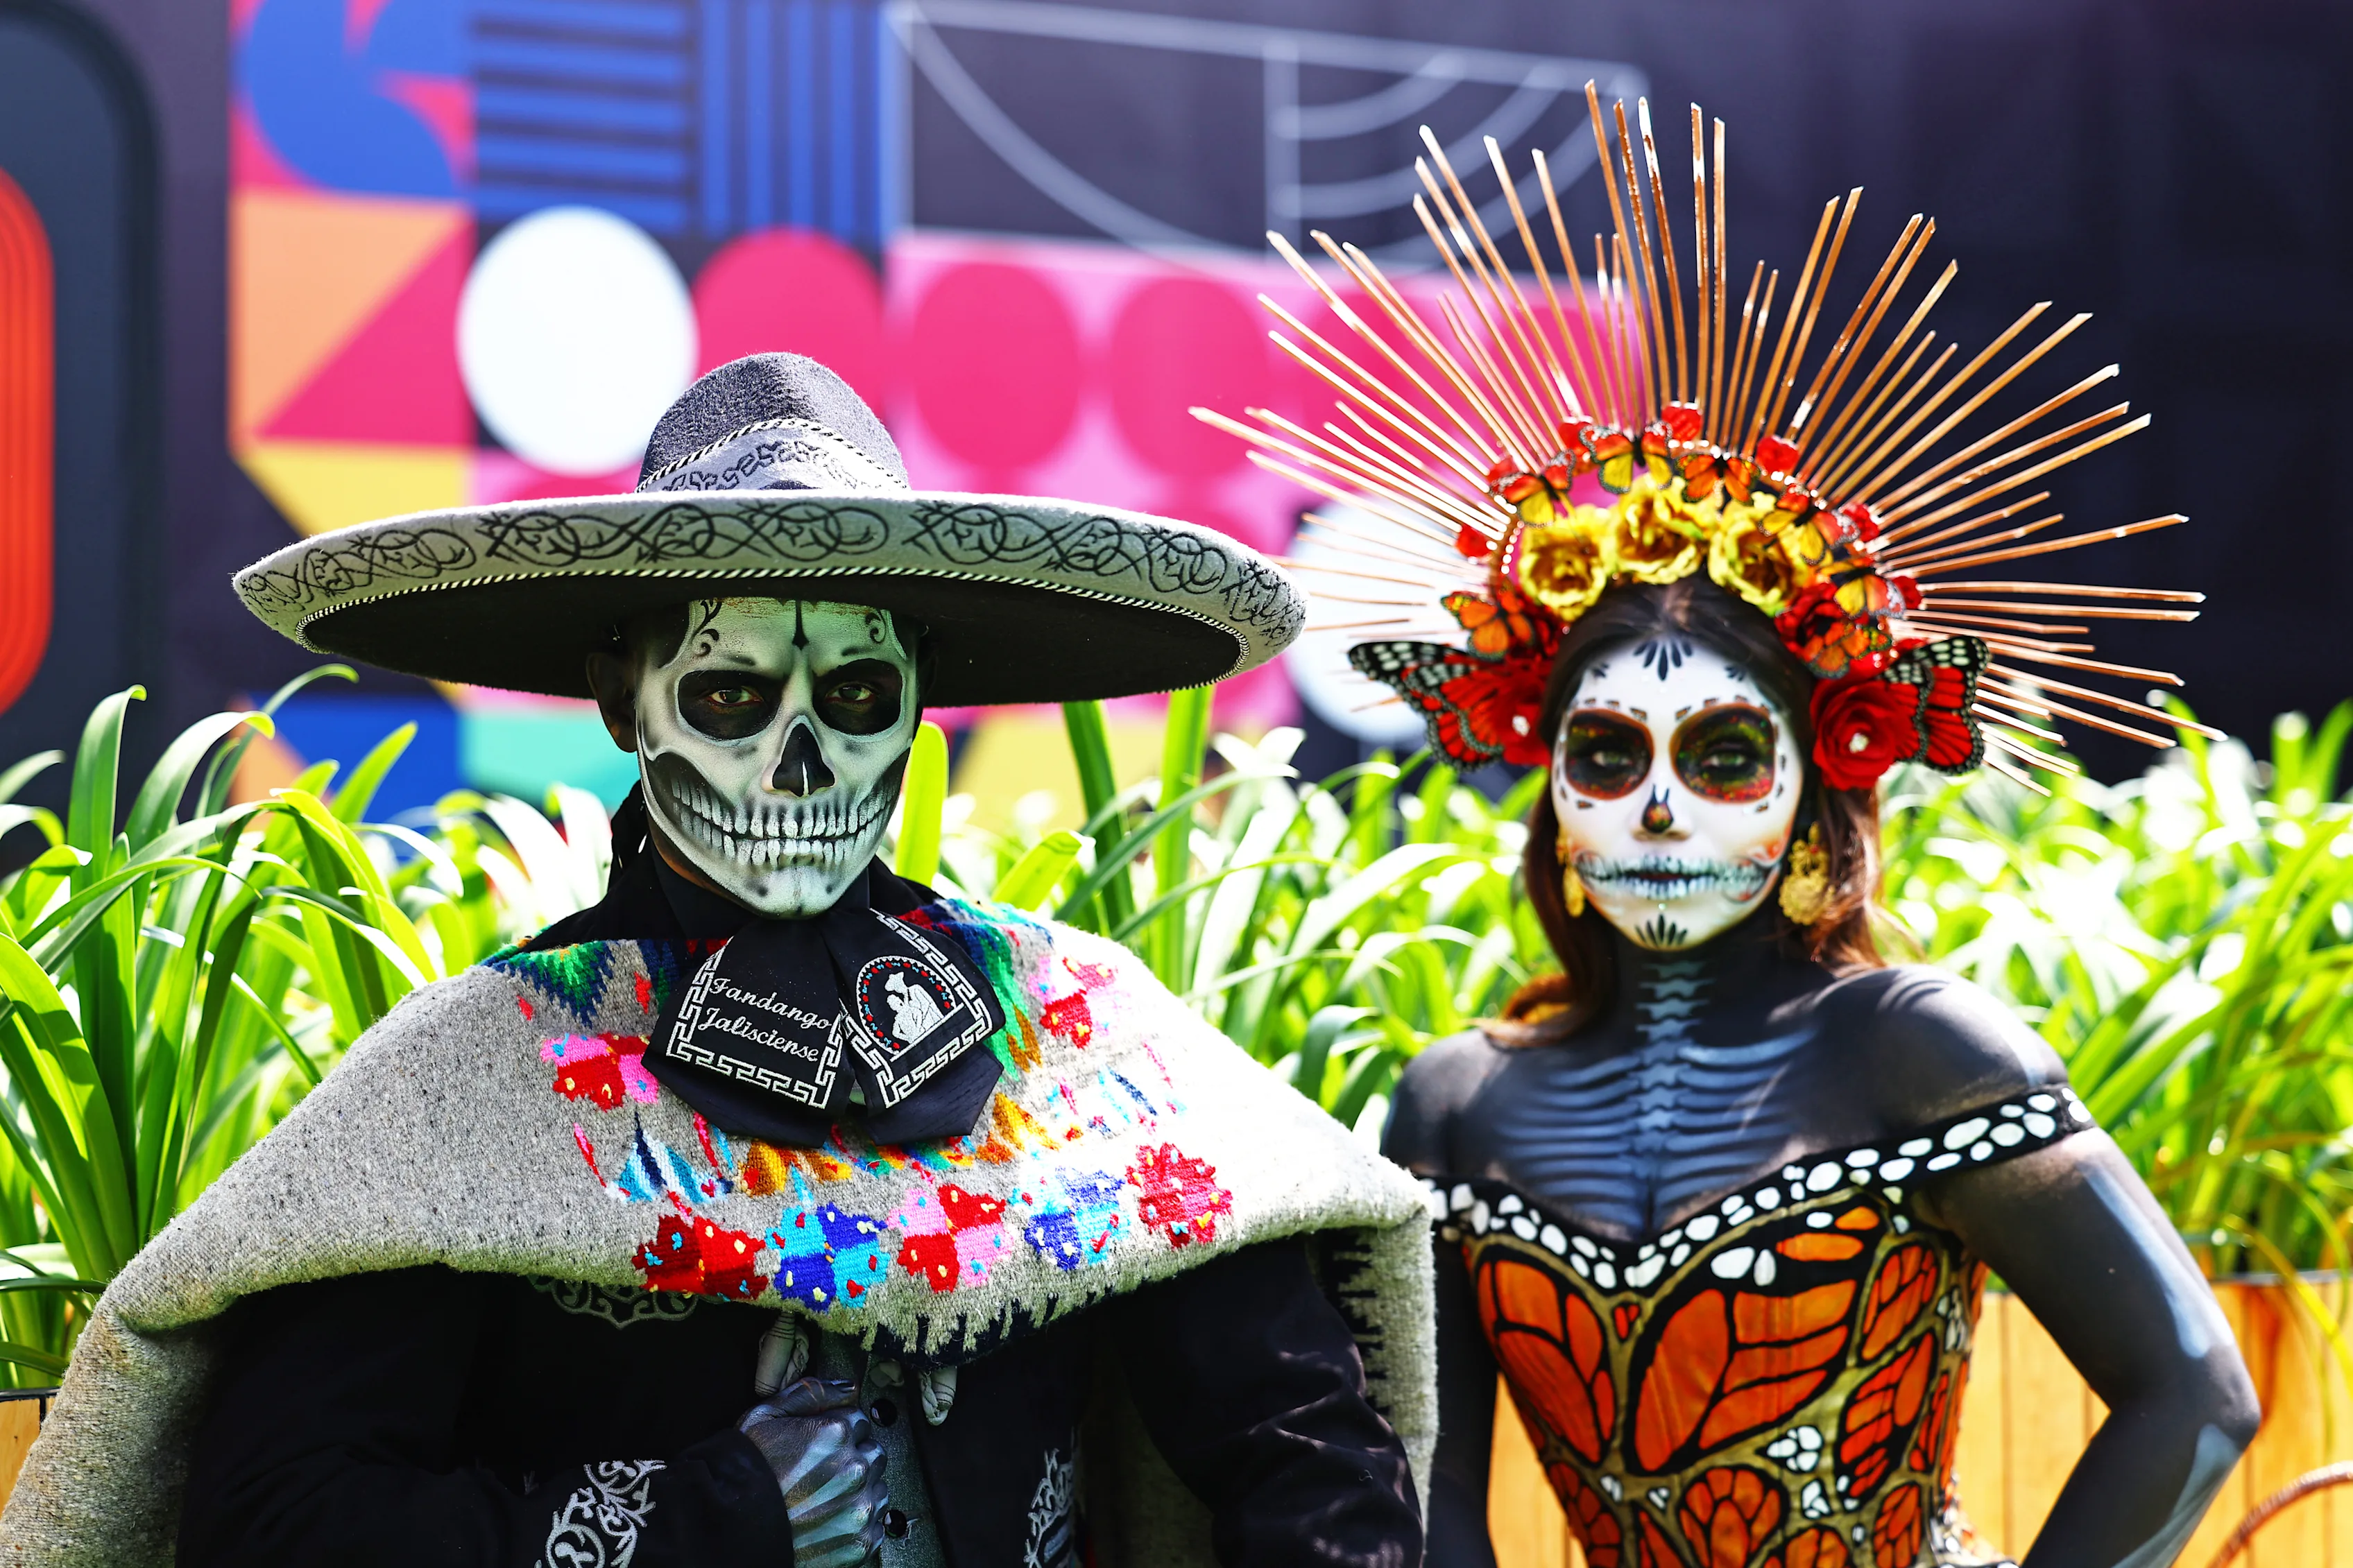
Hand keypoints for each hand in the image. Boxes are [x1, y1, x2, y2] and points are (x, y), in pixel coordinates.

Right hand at [739, 1378, 887, 1567]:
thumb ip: (811, 1394)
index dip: (839, 1432)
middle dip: (853, 1459)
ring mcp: (859, 1507)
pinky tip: (830, 1522)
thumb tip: (847, 1387)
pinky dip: (858, 1524)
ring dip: (859, 1491)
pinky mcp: (860, 1542)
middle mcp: (854, 1468)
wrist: (728, 1530)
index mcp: (836, 1433)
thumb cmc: (744, 1473)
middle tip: (823, 1474)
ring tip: (824, 1500)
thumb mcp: (766, 1416)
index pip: (859, 1420)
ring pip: (877, 1488)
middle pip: (872, 1453)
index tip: (823, 1447)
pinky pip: (875, 1525)